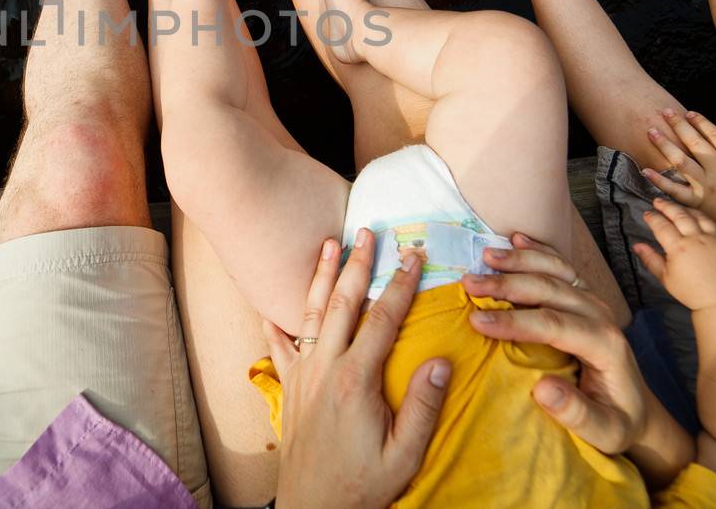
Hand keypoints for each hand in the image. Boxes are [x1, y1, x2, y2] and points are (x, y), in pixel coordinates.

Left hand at [271, 230, 450, 508]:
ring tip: (328, 242)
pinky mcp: (288, 387)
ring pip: (310, 313)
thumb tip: (442, 361)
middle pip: (342, 303)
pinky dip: (276, 317)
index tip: (413, 256)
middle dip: (357, 264)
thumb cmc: (362, 484)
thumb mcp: (405, 454)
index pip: (383, 320)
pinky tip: (273, 299)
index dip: (400, 285)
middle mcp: (324, 369)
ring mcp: (302, 375)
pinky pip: (279, 343)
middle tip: (368, 231)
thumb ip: (423, 406)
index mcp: (356, 380)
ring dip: (320, 275)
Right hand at [467, 234, 695, 486]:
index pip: (554, 324)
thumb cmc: (617, 423)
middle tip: (469, 283)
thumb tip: (542, 389)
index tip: (477, 321)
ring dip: (519, 260)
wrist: (638, 410)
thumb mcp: (605, 432)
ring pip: (555, 271)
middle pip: (551, 289)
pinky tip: (516, 239)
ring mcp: (594, 302)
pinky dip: (538, 250)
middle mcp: (601, 315)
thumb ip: (577, 414)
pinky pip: (561, 267)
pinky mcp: (585, 299)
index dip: (515, 320)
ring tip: (485, 256)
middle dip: (507, 284)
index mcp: (604, 344)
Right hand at [633, 199, 715, 312]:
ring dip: (687, 210)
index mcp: (679, 248)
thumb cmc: (693, 293)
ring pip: (700, 217)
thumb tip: (637, 245)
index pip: (662, 226)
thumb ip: (651, 260)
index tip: (647, 214)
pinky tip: (704, 220)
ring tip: (679, 208)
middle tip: (658, 201)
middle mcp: (697, 238)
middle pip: (680, 216)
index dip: (653, 218)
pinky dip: (709, 220)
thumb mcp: (667, 279)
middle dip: (667, 206)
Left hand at [643, 111, 715, 239]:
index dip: (700, 122)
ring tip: (651, 131)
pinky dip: (660, 181)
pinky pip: (676, 190)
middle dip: (678, 125)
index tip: (688, 113)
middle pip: (694, 142)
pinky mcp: (699, 203)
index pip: (714, 134)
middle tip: (664, 112)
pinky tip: (646, 170)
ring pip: (680, 161)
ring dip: (664, 145)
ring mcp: (707, 186)